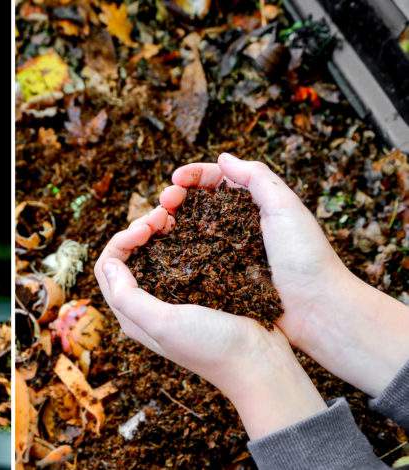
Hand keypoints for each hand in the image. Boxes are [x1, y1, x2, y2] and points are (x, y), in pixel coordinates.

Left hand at [94, 207, 325, 438]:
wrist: (260, 362)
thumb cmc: (211, 346)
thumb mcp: (164, 323)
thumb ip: (128, 297)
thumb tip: (110, 263)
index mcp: (132, 315)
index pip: (108, 267)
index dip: (121, 240)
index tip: (146, 228)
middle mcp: (147, 306)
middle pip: (127, 257)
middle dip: (138, 230)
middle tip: (162, 215)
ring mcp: (173, 297)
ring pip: (152, 254)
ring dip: (157, 232)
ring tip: (174, 216)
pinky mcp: (197, 291)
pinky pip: (178, 257)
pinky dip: (178, 238)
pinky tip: (191, 228)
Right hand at [163, 153, 408, 396]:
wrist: (316, 309)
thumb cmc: (306, 257)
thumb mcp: (285, 207)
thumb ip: (257, 178)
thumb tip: (223, 157)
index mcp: (254, 205)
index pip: (217, 180)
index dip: (193, 176)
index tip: (175, 180)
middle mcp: (237, 226)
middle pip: (197, 204)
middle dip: (176, 197)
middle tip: (163, 203)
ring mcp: (226, 253)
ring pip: (190, 230)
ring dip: (170, 223)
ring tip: (157, 224)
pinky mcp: (220, 279)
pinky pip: (192, 260)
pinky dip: (175, 252)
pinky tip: (162, 250)